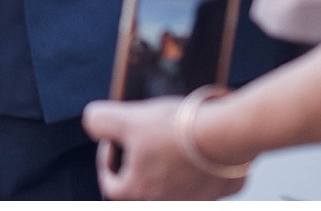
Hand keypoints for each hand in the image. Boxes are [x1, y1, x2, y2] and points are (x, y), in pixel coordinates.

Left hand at [82, 96, 247, 200]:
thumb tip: (93, 124)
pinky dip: (200, 168)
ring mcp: (197, 199)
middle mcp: (167, 202)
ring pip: (175, 187)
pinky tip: (199, 147)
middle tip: (141, 145)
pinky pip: (205, 182)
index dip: (107, 164)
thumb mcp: (125, 117)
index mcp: (139, 190)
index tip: (112, 145)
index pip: (111, 187)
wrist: (227, 132)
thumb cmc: (177, 129)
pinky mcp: (221, 191)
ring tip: (170, 143)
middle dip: (138, 168)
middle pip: (143, 189)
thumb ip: (98, 121)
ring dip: (169, 169)